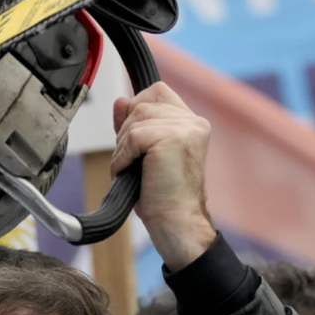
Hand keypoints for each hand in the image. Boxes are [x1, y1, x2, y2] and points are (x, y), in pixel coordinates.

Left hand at [110, 82, 216, 270]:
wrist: (176, 222)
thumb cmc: (162, 194)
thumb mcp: (144, 153)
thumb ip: (135, 124)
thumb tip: (121, 101)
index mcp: (191, 123)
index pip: (156, 92)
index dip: (136, 109)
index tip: (130, 137)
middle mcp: (193, 122)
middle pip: (141, 104)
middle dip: (126, 132)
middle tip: (133, 161)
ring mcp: (185, 128)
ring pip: (134, 120)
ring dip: (123, 147)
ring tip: (133, 169)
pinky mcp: (173, 138)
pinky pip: (132, 137)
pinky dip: (123, 156)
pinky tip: (131, 172)